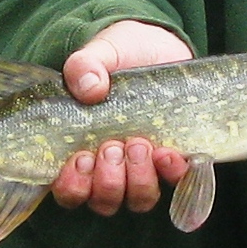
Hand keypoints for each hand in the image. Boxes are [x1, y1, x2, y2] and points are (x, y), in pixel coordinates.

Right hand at [52, 21, 190, 215]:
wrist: (160, 46)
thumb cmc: (120, 55)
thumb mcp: (100, 52)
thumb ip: (84, 65)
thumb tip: (88, 88)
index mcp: (80, 152)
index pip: (69, 191)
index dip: (73, 186)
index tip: (80, 157)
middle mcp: (110, 169)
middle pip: (104, 201)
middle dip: (108, 180)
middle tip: (112, 147)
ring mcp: (144, 168)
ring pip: (139, 199)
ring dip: (138, 179)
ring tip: (138, 143)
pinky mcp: (175, 158)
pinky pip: (176, 182)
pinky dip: (172, 171)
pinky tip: (168, 152)